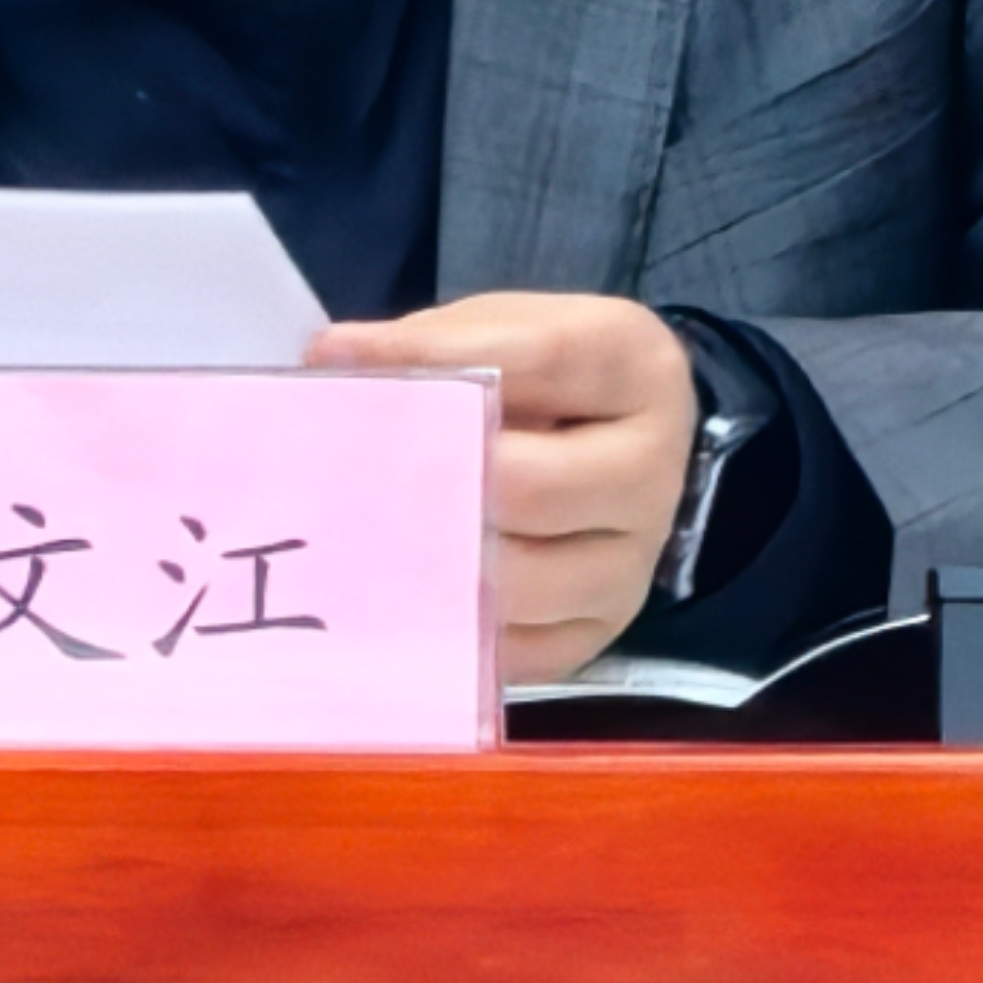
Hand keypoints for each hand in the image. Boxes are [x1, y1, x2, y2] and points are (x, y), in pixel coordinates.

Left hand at [307, 290, 696, 682]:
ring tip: (370, 536)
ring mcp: (633, 563)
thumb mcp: (497, 330)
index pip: (539, 358)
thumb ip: (426, 344)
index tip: (343, 359)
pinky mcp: (600, 634)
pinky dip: (452, 625)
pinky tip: (405, 590)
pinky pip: (514, 651)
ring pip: (518, 583)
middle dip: (432, 480)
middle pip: (528, 487)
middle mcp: (652, 470)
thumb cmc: (541, 379)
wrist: (613, 446)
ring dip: (434, 562)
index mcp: (636, 367)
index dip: (436, 360)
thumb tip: (329, 358)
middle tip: (354, 474)